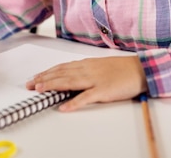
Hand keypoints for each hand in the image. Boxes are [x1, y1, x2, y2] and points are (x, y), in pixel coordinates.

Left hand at [25, 56, 146, 111]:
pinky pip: (86, 98)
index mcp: (87, 64)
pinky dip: (74, 102)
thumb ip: (86, 71)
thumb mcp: (101, 66)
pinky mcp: (104, 91)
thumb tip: (71, 76)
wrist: (141, 69)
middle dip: (43, 79)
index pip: (62, 67)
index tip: (35, 77)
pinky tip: (64, 107)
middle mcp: (88, 70)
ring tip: (38, 90)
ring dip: (52, 86)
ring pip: (69, 82)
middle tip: (29, 84)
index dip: (47, 72)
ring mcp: (95, 80)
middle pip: (61, 74)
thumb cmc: (123, 69)